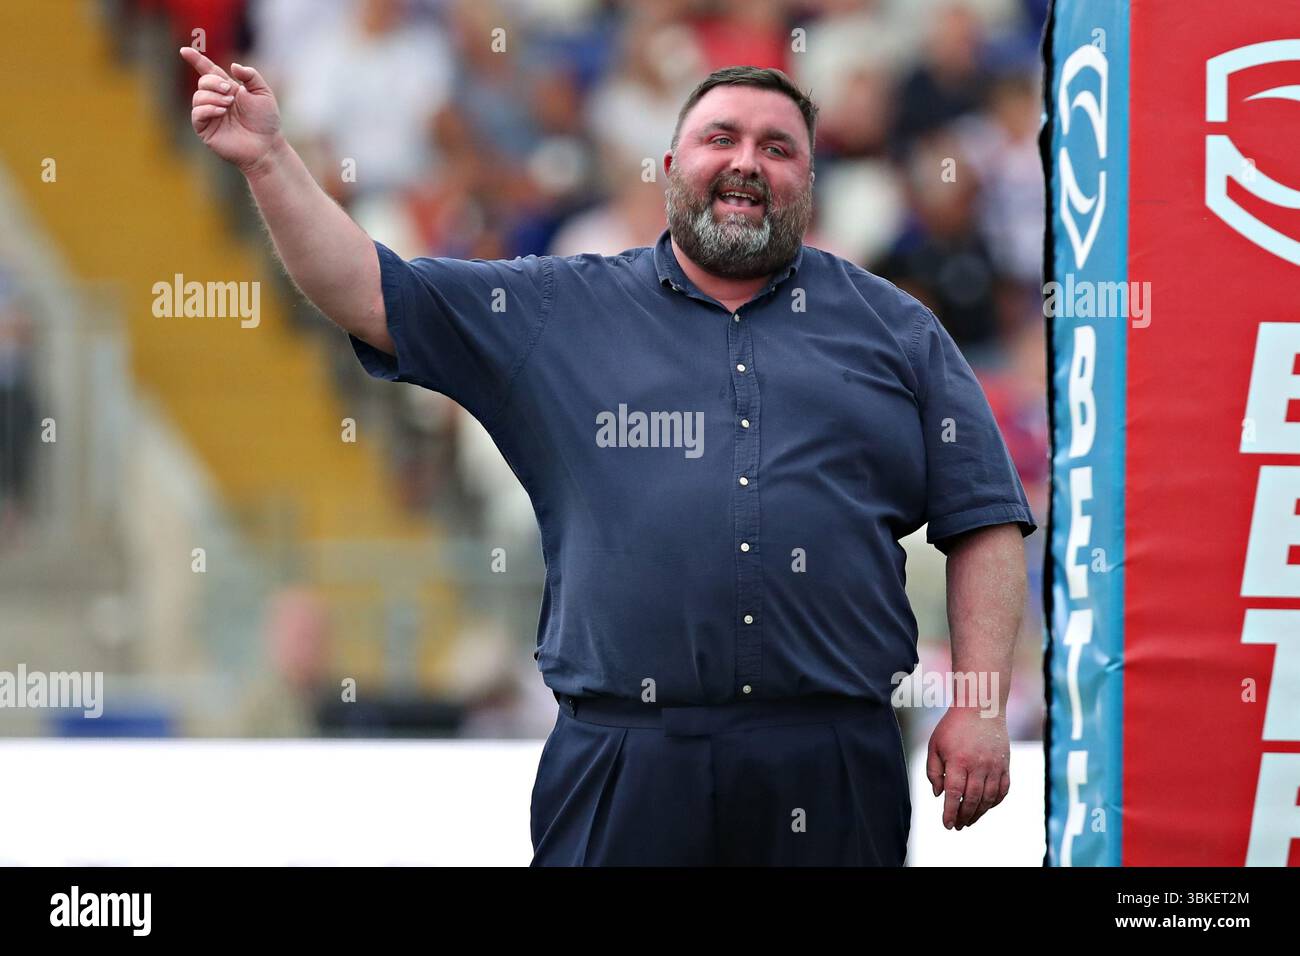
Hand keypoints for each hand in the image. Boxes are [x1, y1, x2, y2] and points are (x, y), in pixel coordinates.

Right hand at [180, 47, 281, 173]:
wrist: (266, 145)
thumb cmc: (266, 121)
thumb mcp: (263, 93)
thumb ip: (250, 75)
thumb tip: (233, 66)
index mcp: (228, 89)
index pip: (208, 71)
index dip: (197, 60)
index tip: (185, 51)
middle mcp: (216, 100)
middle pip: (203, 82)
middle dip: (214, 83)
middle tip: (229, 92)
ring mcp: (210, 115)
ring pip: (198, 97)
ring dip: (213, 97)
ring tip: (228, 104)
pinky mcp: (206, 130)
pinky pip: (197, 114)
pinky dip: (207, 109)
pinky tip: (221, 111)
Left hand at [925, 707, 1009, 829]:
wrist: (980, 707)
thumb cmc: (953, 727)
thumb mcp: (934, 745)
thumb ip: (933, 770)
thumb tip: (939, 795)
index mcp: (958, 761)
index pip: (954, 794)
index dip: (950, 812)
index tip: (947, 825)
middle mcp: (978, 766)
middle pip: (972, 799)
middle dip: (964, 816)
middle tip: (957, 826)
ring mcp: (994, 766)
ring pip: (989, 798)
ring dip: (979, 813)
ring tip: (969, 821)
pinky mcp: (1005, 765)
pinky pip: (1003, 790)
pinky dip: (995, 802)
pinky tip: (986, 807)